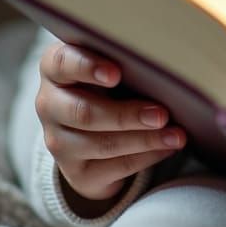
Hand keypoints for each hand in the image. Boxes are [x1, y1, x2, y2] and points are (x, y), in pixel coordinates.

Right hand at [35, 41, 186, 208]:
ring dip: (144, 140)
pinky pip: (113, 168)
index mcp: (54, 68)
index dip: (88, 68)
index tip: (117, 74)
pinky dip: (145, 158)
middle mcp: (49, 105)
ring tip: (176, 136)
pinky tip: (167, 148)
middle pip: (83, 112)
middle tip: (162, 114)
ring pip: (101, 144)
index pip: (62, 64)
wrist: (90, 125)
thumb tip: (165, 54)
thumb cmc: (108, 79)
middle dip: (126, 115)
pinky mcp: (76, 172)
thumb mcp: (109, 61)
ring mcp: (59, 142)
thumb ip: (124, 54)